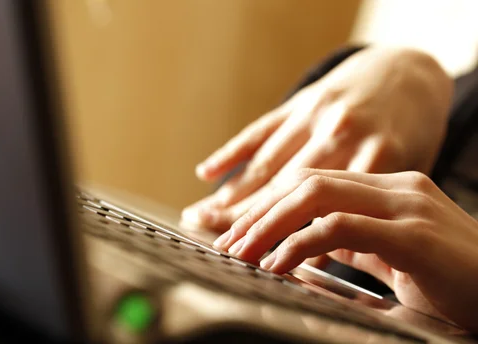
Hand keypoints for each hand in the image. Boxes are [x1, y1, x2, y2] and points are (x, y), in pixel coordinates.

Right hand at [182, 47, 451, 230]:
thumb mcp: (406, 172)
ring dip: (233, 193)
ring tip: (204, 217)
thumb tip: (323, 254)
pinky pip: (259, 130)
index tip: (259, 259)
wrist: (409, 71)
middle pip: (284, 186)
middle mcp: (342, 133)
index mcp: (377, 155)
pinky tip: (207, 172)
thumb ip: (369, 206)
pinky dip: (231, 152)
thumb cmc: (409, 134)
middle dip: (249, 220)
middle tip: (222, 246)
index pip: (319, 206)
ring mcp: (316, 114)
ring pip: (267, 162)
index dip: (286, 235)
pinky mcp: (299, 101)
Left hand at [214, 168, 477, 331]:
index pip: (314, 180)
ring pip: (316, 195)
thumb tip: (313, 243)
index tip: (238, 228)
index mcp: (389, 186)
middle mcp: (397, 185)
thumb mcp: (394, 254)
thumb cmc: (454, 280)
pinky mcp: (414, 234)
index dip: (270, 202)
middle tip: (228, 241)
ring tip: (241, 251)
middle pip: (307, 181)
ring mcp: (407, 205)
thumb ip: (356, 241)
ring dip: (269, 224)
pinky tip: (277, 263)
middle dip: (259, 210)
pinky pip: (340, 227)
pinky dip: (299, 244)